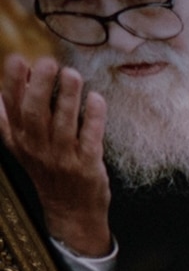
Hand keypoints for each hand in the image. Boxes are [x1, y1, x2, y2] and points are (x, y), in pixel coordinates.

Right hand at [0, 55, 111, 255]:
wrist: (71, 211)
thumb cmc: (47, 171)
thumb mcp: (21, 147)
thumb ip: (9, 121)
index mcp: (18, 139)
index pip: (11, 107)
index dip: (12, 82)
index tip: (18, 59)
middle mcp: (37, 147)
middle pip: (34, 112)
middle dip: (39, 86)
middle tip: (48, 62)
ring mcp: (62, 157)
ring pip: (63, 123)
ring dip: (68, 97)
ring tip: (72, 75)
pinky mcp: (87, 166)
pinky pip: (90, 138)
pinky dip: (94, 118)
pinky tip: (96, 99)